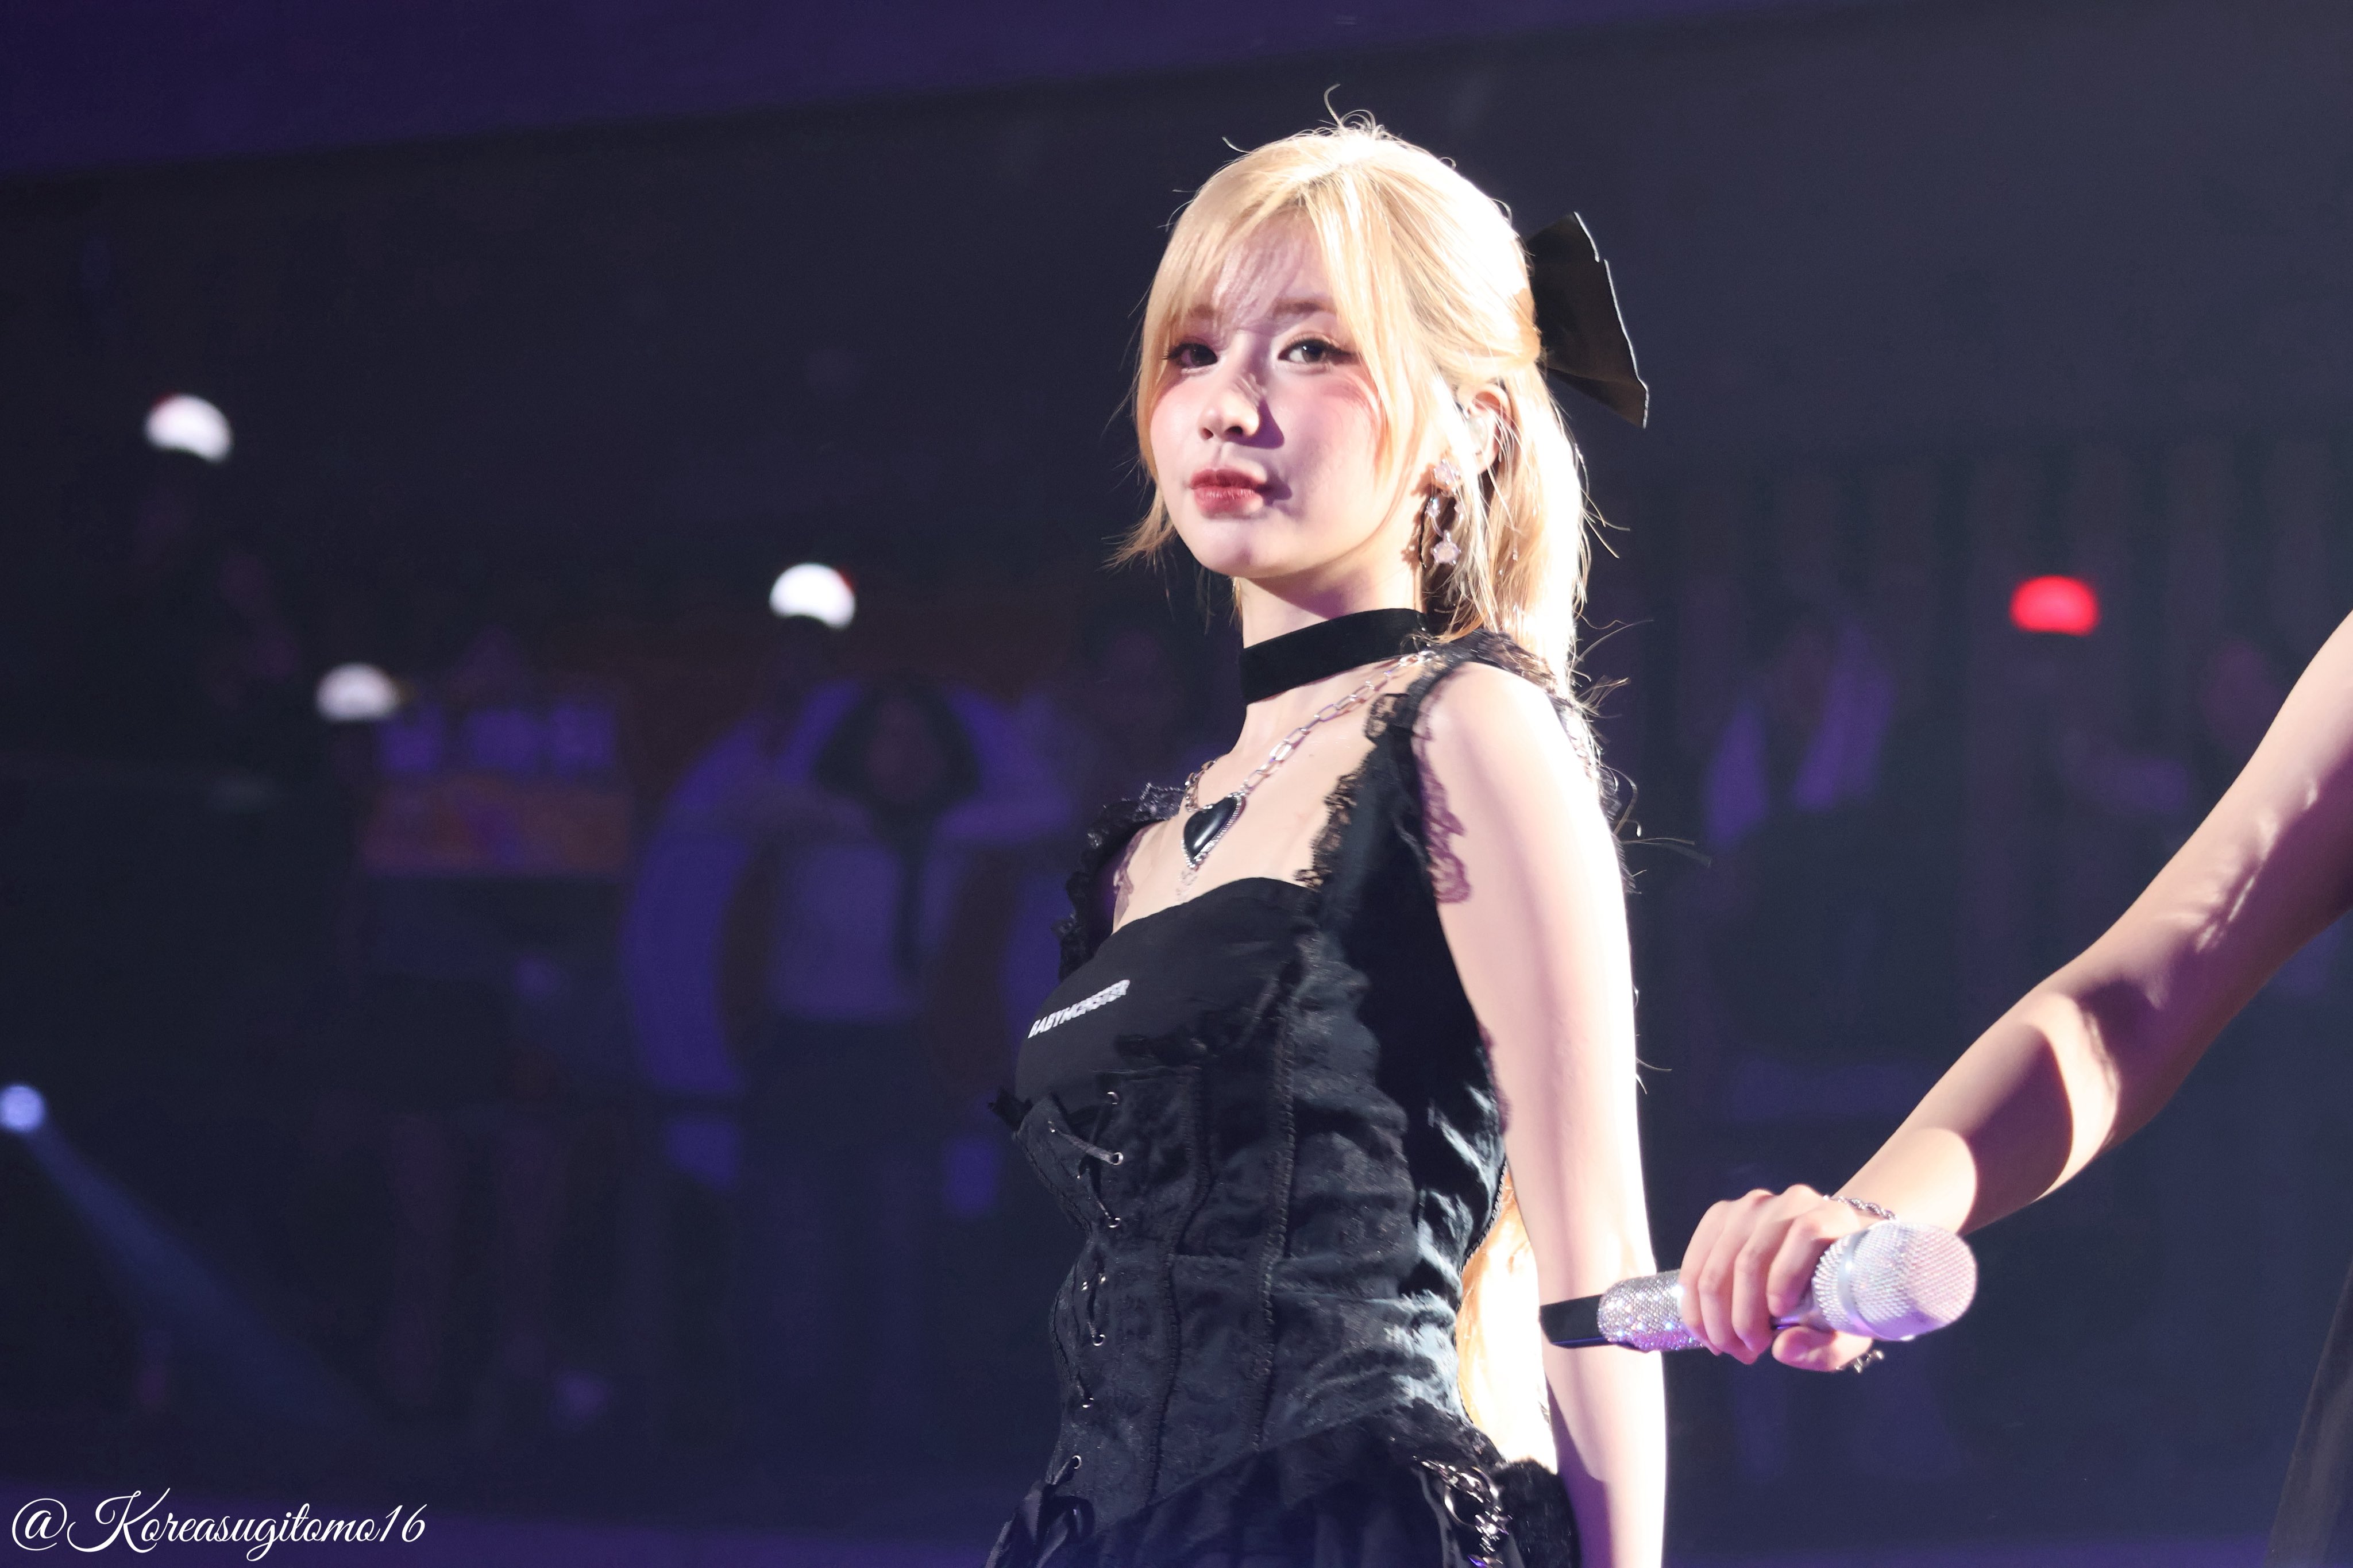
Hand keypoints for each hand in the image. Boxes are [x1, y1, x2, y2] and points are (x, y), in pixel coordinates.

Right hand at [1678, 1184, 1879, 1369]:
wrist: (1828, 1253)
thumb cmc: (1841, 1292)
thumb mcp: (1847, 1327)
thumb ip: (1824, 1345)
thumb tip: (1781, 1350)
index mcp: (1832, 1218)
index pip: (1806, 1234)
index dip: (1788, 1277)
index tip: (1778, 1321)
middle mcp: (1790, 1202)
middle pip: (1750, 1259)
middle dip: (1741, 1317)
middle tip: (1748, 1352)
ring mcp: (1750, 1206)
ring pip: (1717, 1264)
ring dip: (1715, 1316)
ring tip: (1728, 1346)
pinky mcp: (1721, 1215)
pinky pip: (1694, 1261)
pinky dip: (1694, 1301)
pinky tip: (1705, 1328)